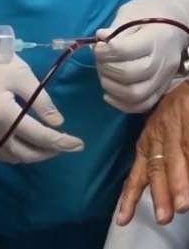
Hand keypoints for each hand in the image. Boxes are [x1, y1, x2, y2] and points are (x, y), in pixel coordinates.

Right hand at [0, 55, 84, 163]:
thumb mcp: (23, 76)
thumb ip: (41, 101)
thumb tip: (57, 123)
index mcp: (4, 115)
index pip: (38, 136)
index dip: (61, 142)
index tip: (79, 144)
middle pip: (24, 153)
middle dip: (47, 152)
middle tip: (65, 144)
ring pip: (9, 156)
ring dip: (30, 155)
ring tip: (46, 146)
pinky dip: (13, 153)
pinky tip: (22, 144)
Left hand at [95, 0, 188, 112]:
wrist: (177, 22)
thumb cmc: (150, 14)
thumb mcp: (131, 12)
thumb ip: (115, 28)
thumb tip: (100, 38)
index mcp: (155, 38)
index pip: (125, 51)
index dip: (105, 51)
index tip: (98, 45)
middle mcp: (162, 60)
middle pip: (130, 74)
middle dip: (106, 68)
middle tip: (100, 60)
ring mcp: (163, 77)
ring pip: (135, 93)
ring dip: (111, 86)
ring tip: (104, 73)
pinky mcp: (161, 88)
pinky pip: (143, 105)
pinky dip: (121, 104)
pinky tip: (109, 93)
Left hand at [116, 82, 188, 225]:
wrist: (187, 85)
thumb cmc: (175, 114)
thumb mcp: (162, 137)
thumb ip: (160, 162)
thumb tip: (164, 193)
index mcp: (147, 143)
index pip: (138, 174)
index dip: (130, 197)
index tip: (122, 220)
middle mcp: (157, 136)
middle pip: (157, 167)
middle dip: (161, 193)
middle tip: (164, 216)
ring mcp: (174, 126)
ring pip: (177, 157)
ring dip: (180, 182)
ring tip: (182, 205)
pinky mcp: (188, 118)